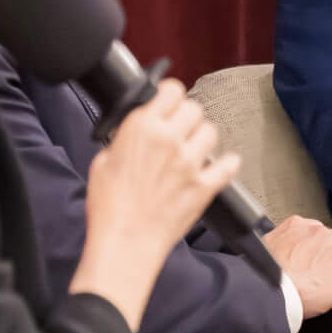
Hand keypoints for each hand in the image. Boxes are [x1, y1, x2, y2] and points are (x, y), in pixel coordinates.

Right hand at [75, 80, 240, 328]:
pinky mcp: (205, 186)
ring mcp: (190, 163)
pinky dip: (227, 164)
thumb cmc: (108, 206)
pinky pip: (229, 164)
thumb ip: (123, 140)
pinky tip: (220, 166)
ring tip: (194, 150)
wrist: (124, 242)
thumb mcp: (102, 161)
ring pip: (211, 131)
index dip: (170, 95)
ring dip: (202, 138)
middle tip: (179, 129)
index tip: (169, 102)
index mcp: (142, 128)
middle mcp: (169, 139)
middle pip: (194, 108)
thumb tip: (133, 133)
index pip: (171, 90)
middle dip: (186, 116)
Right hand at [264, 215, 331, 318]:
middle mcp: (319, 233)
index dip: (318, 244)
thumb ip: (275, 242)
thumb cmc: (270, 278)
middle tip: (327, 266)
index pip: (317, 229)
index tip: (316, 254)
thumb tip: (273, 245)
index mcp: (298, 226)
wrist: (279, 293)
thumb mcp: (264, 250)